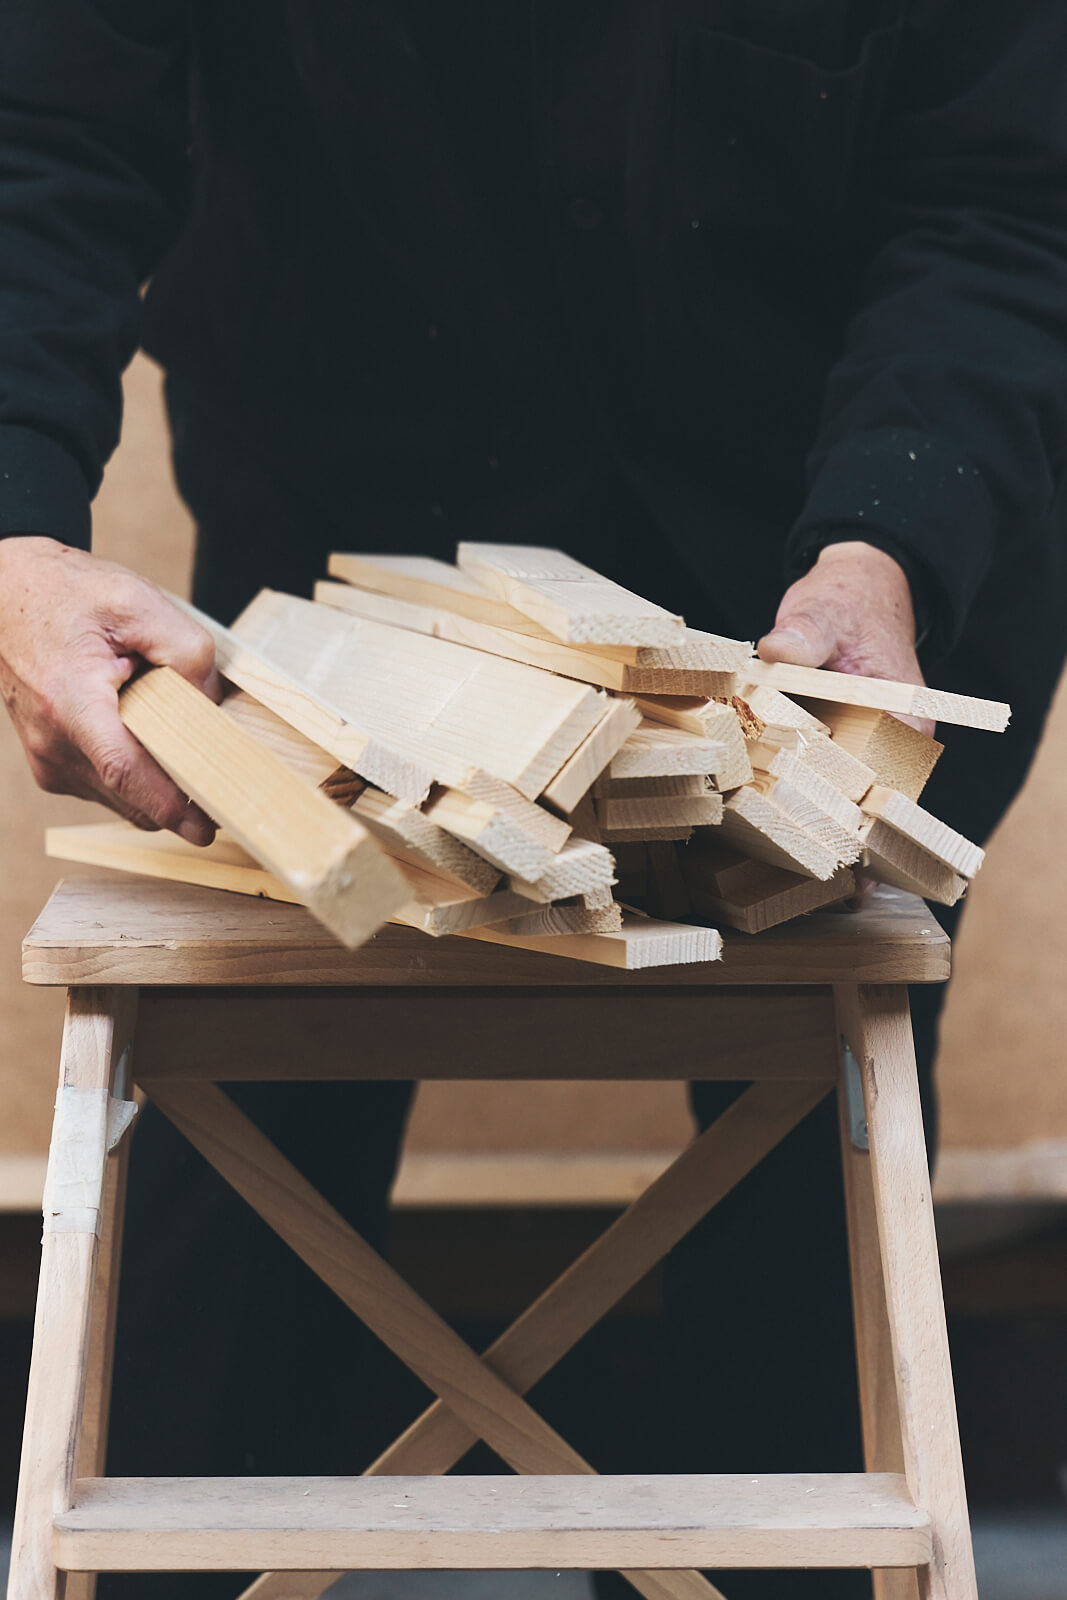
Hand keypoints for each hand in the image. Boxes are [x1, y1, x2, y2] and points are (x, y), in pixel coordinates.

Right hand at [0, 536, 219, 841]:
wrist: (6, 597)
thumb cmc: (68, 595)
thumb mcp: (135, 601)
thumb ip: (185, 649)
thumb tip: (211, 704)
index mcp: (71, 703)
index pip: (124, 772)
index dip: (170, 807)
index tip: (207, 829)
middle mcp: (53, 743)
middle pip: (131, 796)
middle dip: (179, 798)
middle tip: (223, 782)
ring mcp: (47, 760)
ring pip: (121, 798)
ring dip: (156, 782)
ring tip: (171, 732)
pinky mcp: (50, 766)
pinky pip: (106, 787)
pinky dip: (135, 775)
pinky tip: (143, 734)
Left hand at [758, 540, 932, 907]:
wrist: (851, 593)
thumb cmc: (847, 604)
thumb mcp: (825, 613)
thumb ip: (805, 633)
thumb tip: (781, 647)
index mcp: (905, 724)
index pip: (889, 792)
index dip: (865, 833)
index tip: (848, 872)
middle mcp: (887, 748)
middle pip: (861, 810)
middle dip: (834, 846)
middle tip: (806, 889)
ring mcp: (855, 751)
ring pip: (833, 804)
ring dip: (809, 833)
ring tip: (778, 879)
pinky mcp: (824, 749)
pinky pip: (807, 784)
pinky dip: (785, 803)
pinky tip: (753, 834)